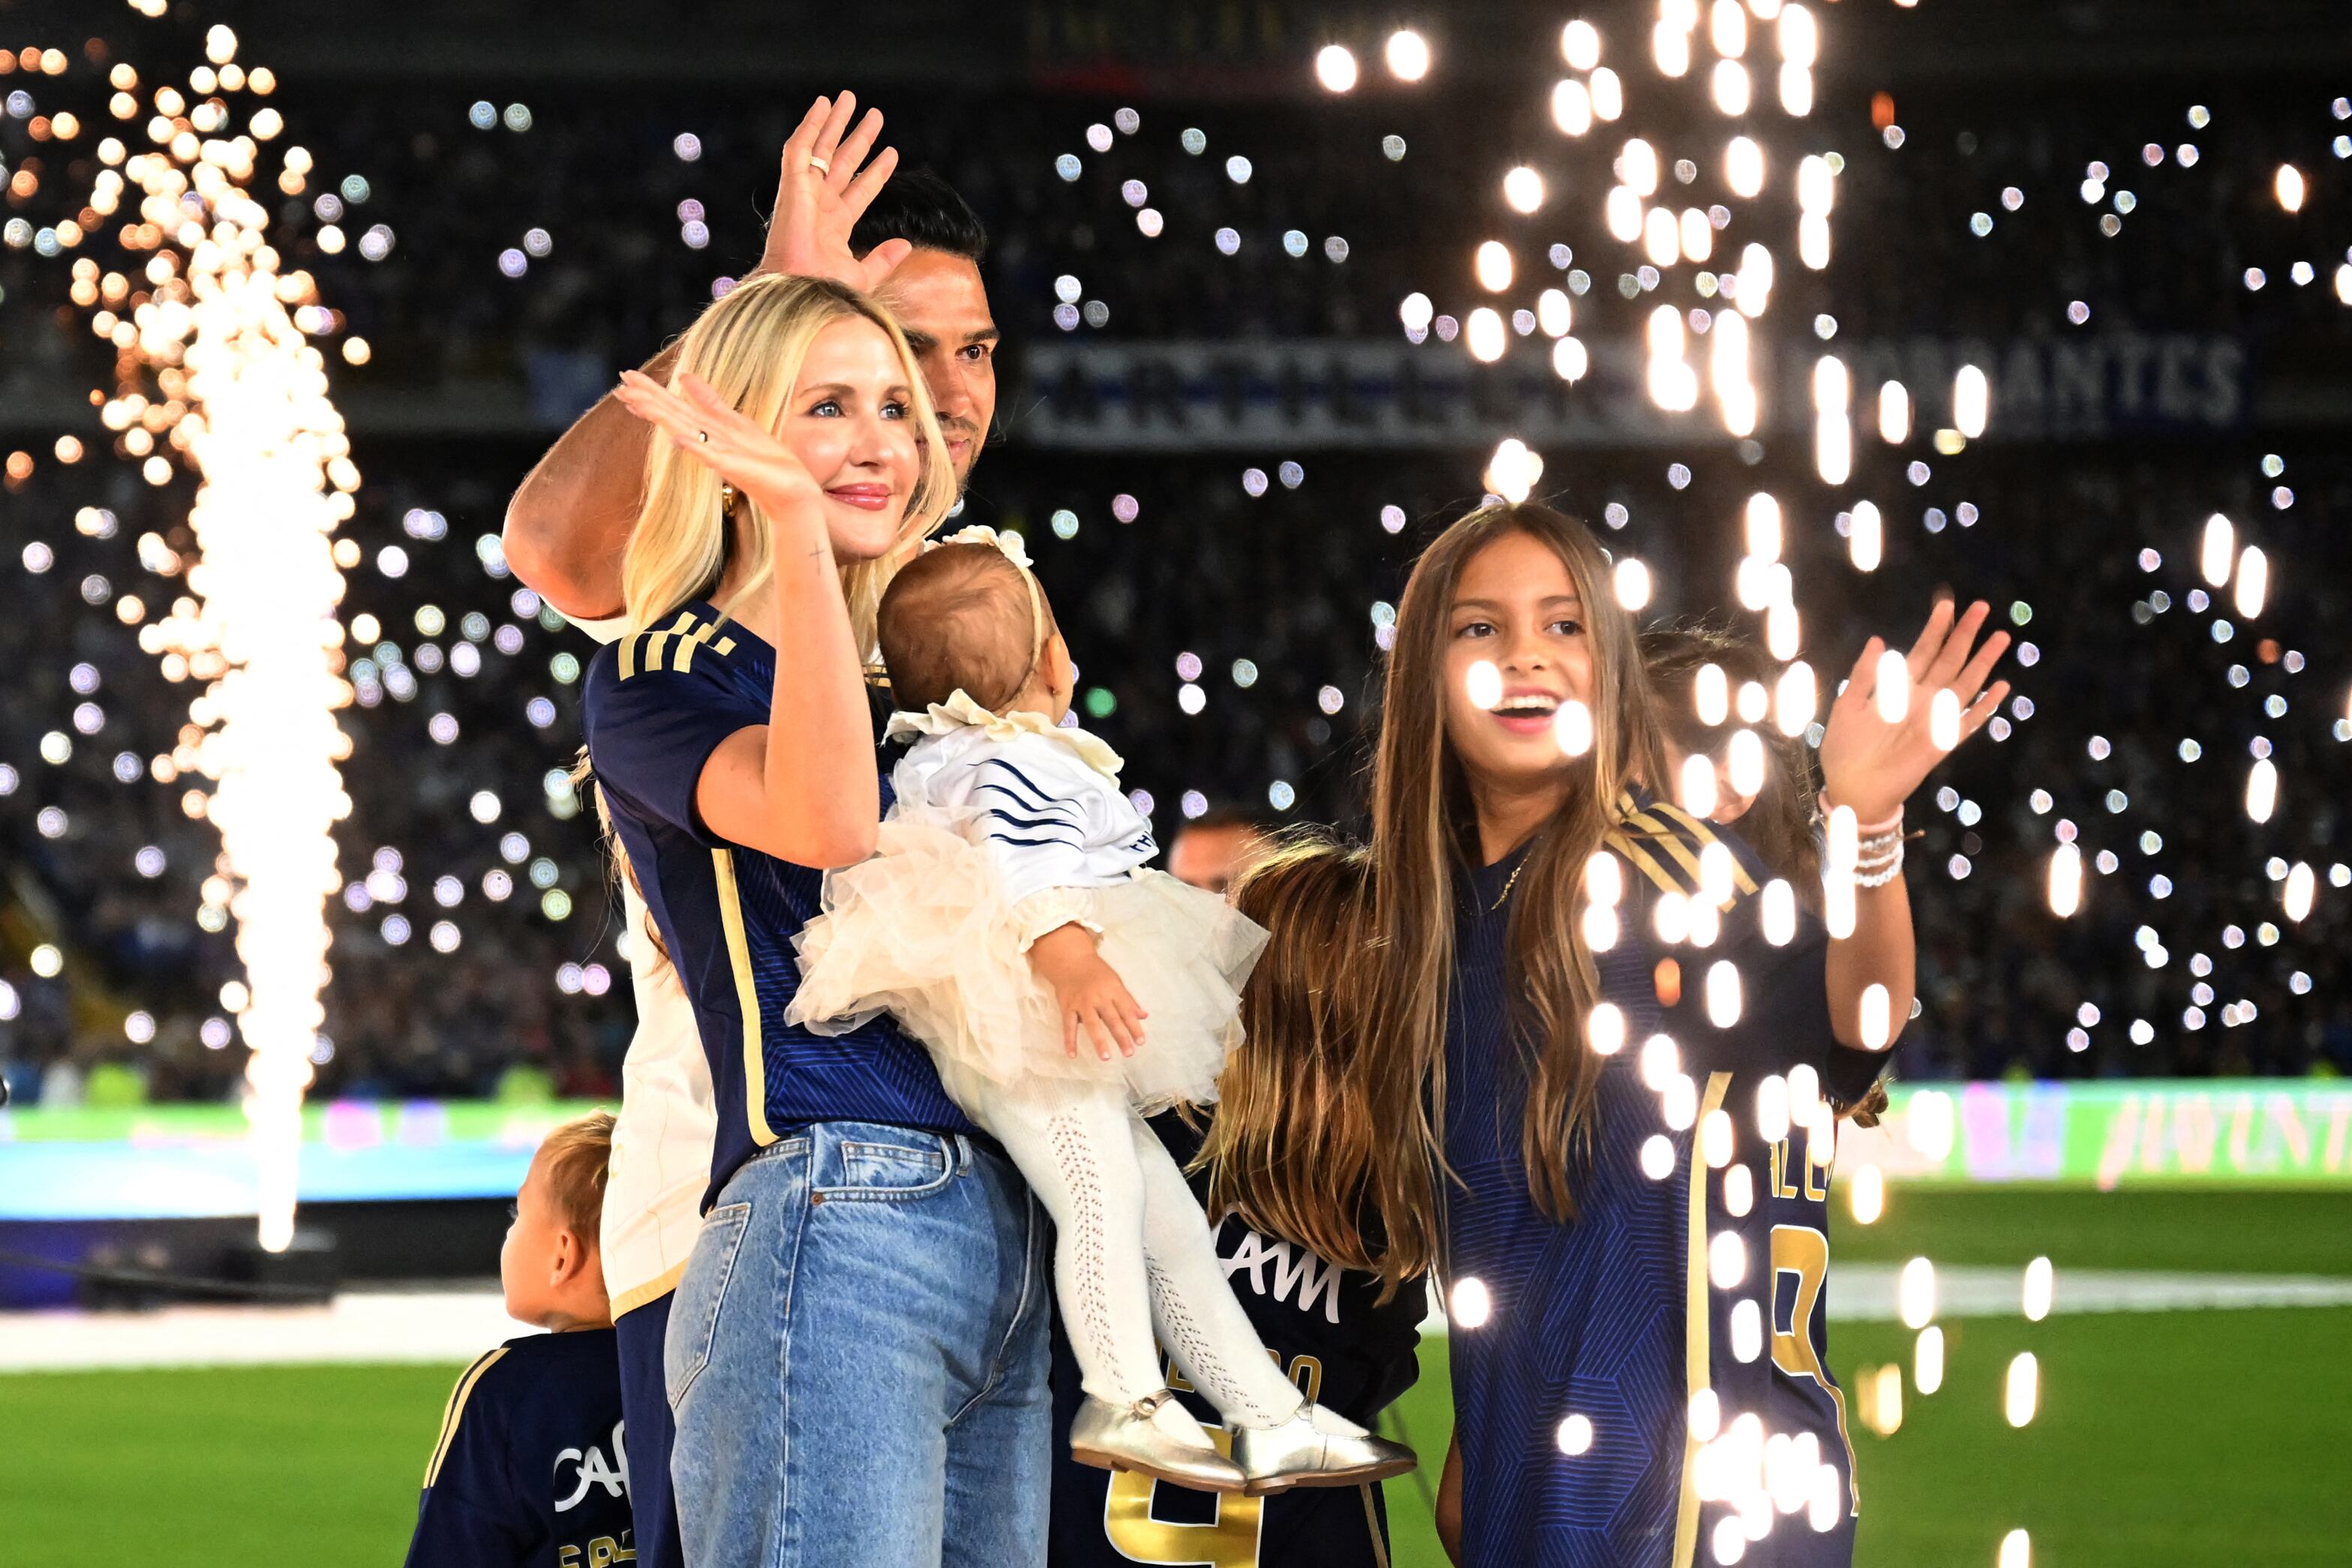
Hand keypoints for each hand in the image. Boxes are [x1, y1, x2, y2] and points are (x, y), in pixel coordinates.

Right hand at [613, 369, 827, 534]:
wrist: (789, 491)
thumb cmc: (763, 459)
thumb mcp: (735, 421)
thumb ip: (708, 401)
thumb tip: (683, 377)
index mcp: (708, 428)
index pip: (673, 406)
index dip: (651, 391)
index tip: (625, 377)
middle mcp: (707, 440)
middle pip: (672, 416)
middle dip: (647, 400)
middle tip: (618, 386)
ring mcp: (718, 454)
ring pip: (683, 431)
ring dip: (661, 418)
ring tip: (636, 403)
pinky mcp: (732, 467)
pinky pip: (709, 455)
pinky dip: (694, 447)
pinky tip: (676, 438)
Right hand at [754, 94, 910, 290]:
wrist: (799, 290)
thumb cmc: (824, 289)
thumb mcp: (863, 275)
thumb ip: (883, 259)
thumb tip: (905, 244)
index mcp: (835, 225)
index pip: (860, 189)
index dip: (876, 171)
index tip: (891, 152)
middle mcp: (820, 205)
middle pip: (842, 162)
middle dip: (857, 137)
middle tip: (874, 114)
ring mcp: (805, 192)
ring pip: (821, 149)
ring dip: (835, 123)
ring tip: (849, 98)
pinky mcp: (792, 183)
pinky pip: (800, 147)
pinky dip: (810, 125)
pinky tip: (823, 105)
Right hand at [1028, 924, 1147, 1061]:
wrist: (1071, 961)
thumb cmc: (1097, 973)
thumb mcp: (1116, 982)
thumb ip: (1129, 1001)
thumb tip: (1144, 1016)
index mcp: (1113, 991)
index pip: (1127, 1012)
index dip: (1134, 1027)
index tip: (1141, 1042)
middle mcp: (1099, 997)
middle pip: (1112, 1020)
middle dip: (1121, 1037)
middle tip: (1129, 1053)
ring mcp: (1082, 1003)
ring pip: (1092, 1024)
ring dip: (1099, 1041)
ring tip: (1106, 1057)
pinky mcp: (1067, 1007)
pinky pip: (1068, 1026)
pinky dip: (1069, 1041)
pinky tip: (1072, 1054)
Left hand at [1818, 598, 2011, 824]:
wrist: (1851, 788)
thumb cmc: (1844, 748)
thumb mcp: (1847, 705)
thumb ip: (1863, 675)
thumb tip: (1878, 640)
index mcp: (1898, 687)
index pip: (1922, 651)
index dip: (1935, 628)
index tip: (1947, 604)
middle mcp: (1921, 698)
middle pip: (1949, 660)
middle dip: (1965, 634)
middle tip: (1982, 607)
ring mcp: (1934, 719)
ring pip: (1965, 684)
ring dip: (1983, 661)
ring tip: (2001, 637)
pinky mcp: (1942, 742)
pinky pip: (1969, 722)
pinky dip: (1986, 706)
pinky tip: (2002, 687)